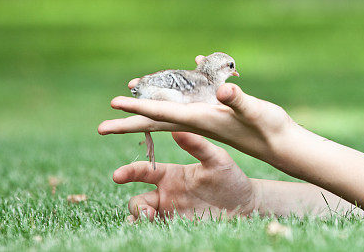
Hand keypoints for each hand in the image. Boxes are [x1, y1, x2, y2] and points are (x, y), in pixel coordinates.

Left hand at [98, 57, 295, 163]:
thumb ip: (238, 101)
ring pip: (171, 109)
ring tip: (133, 93)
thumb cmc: (268, 129)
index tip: (113, 106)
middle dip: (130, 120)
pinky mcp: (217, 112)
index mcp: (202, 120)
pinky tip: (197, 63)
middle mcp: (199, 120)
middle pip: (157, 120)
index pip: (163, 114)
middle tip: (101, 126)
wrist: (282, 144)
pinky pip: (193, 96)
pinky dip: (187, 81)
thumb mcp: (255, 111)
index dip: (138, 109)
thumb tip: (221, 91)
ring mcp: (206, 117)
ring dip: (150, 102)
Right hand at [116, 131, 256, 221]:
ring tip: (152, 224)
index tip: (118, 175)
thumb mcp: (217, 159)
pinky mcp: (177, 227)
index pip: (144, 171)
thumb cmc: (231, 178)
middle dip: (136, 208)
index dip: (129, 172)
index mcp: (171, 174)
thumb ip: (198, 145)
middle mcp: (166, 193)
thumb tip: (177, 129)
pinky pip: (156, 231)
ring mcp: (170, 212)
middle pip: (138, 200)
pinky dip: (149, 233)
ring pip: (143, 219)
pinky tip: (153, 233)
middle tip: (147, 214)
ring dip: (141, 223)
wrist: (245, 205)